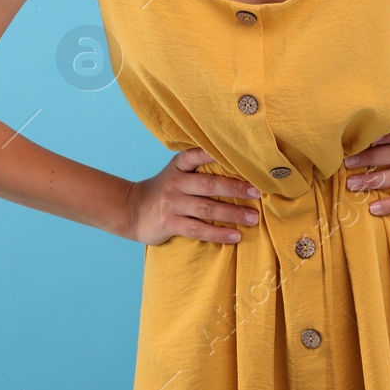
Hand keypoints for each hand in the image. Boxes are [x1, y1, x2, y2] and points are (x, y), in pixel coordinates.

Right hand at [123, 147, 260, 245]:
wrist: (132, 210)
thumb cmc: (164, 190)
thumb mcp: (176, 172)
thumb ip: (198, 168)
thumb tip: (236, 169)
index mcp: (178, 165)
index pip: (197, 155)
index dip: (215, 153)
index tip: (240, 155)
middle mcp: (175, 182)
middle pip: (209, 185)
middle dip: (235, 189)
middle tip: (257, 193)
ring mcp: (171, 203)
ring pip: (207, 209)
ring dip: (232, 214)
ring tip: (253, 218)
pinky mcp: (169, 223)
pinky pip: (198, 230)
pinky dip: (218, 234)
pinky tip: (235, 236)